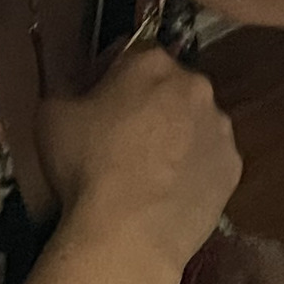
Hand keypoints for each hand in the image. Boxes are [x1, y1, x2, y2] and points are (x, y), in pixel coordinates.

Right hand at [36, 45, 243, 283]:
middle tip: (122, 138)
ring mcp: (220, 128)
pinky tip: (168, 192)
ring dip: (175, 135)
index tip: (97, 98)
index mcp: (151, 62)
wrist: (128, 233)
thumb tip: (81, 92)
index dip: (111, 73)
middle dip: (149, 103)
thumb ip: (69, 89)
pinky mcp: (233, 167)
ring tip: (148, 171)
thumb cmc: (85, 167)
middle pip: (169, 86)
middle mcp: (195, 86)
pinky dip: (193, 168)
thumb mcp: (50, 116)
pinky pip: (209, 159)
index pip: (132, 50)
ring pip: (194, 122)